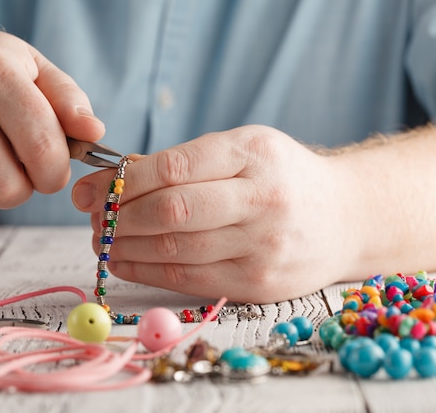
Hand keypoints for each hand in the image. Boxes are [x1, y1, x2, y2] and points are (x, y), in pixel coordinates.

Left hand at [72, 126, 361, 302]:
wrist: (348, 219)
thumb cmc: (284, 178)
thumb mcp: (245, 150)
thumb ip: (187, 162)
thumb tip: (115, 178)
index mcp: (254, 153)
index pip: (172, 168)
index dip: (120, 182)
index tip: (88, 189)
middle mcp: (262, 199)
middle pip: (170, 211)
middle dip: (116, 216)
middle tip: (91, 217)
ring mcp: (263, 246)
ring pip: (175, 249)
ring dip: (124, 246)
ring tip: (101, 239)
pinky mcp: (258, 284)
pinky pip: (188, 278)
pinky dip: (146, 269)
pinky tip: (124, 260)